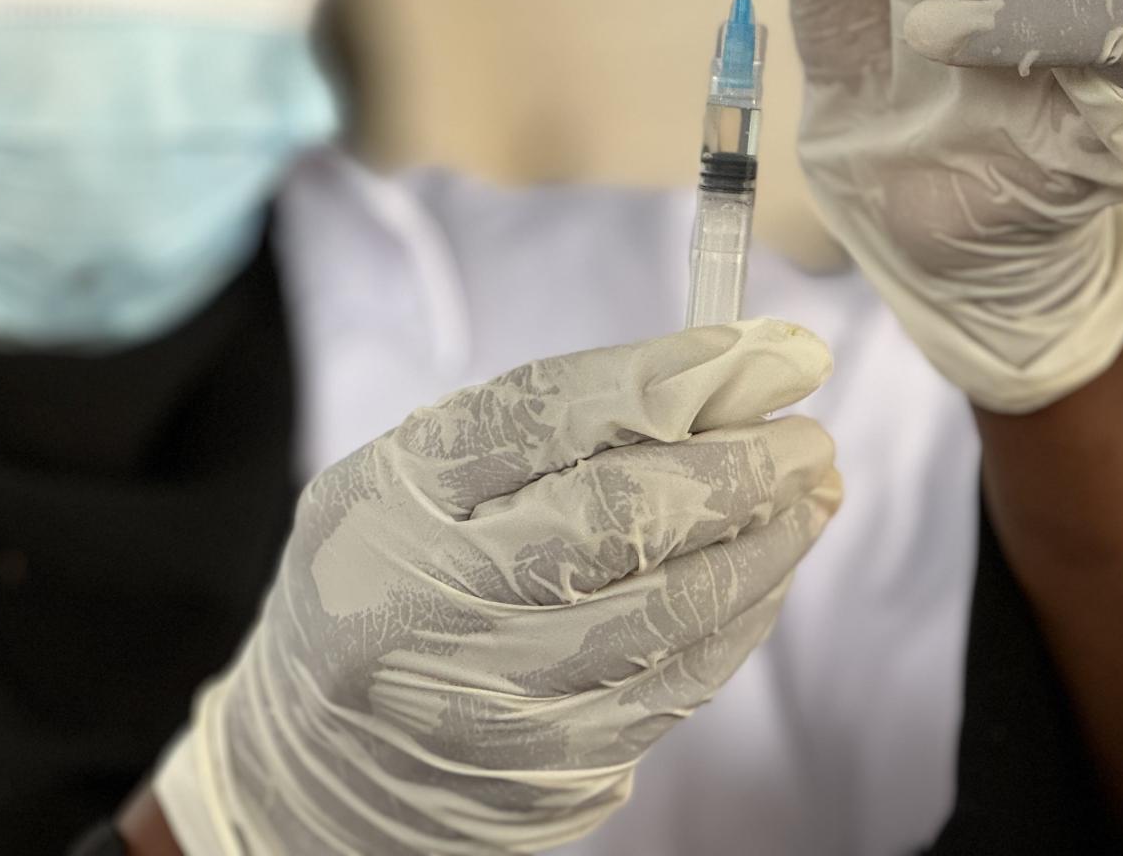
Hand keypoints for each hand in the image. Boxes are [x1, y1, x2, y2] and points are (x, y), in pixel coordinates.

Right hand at [154, 319, 841, 853]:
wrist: (313, 765)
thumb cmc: (384, 579)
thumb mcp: (416, 478)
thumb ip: (545, 423)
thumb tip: (717, 373)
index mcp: (388, 501)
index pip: (542, 416)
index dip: (671, 376)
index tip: (769, 352)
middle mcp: (430, 602)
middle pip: (617, 518)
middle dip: (738, 467)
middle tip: (808, 435)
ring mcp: (490, 699)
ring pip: (666, 611)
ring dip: (764, 545)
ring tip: (810, 494)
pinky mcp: (547, 770)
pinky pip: (676, 684)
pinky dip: (741, 618)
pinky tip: (769, 571)